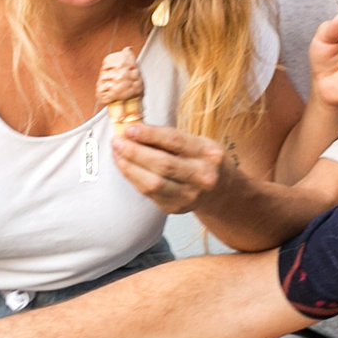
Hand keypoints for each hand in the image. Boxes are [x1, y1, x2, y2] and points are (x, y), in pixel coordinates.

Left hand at [111, 123, 228, 211]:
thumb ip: (169, 138)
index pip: (175, 141)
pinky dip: (133, 178)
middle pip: (162, 164)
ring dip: (130, 167)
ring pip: (153, 183)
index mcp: (209, 154)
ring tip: (117, 154)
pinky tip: (125, 167)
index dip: (149, 134)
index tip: (129, 129)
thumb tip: (134, 130)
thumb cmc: (202, 161)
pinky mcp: (176, 208)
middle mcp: (202, 177)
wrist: (220, 191)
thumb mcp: (196, 143)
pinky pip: (149, 193)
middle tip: (117, 142)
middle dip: (135, 152)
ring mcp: (190, 196)